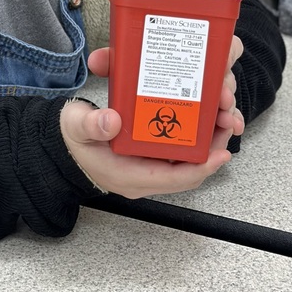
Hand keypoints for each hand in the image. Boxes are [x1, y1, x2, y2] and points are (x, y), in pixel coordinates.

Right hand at [60, 37, 244, 199]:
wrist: (64, 142)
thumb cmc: (71, 138)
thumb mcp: (76, 127)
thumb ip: (91, 125)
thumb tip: (111, 121)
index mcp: (130, 175)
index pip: (175, 179)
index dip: (202, 167)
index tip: (221, 152)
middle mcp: (145, 174)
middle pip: (189, 168)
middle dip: (212, 146)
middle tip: (226, 118)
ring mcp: (149, 165)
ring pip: (188, 158)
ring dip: (207, 138)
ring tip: (221, 113)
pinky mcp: (150, 153)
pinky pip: (180, 148)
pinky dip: (194, 133)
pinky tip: (204, 113)